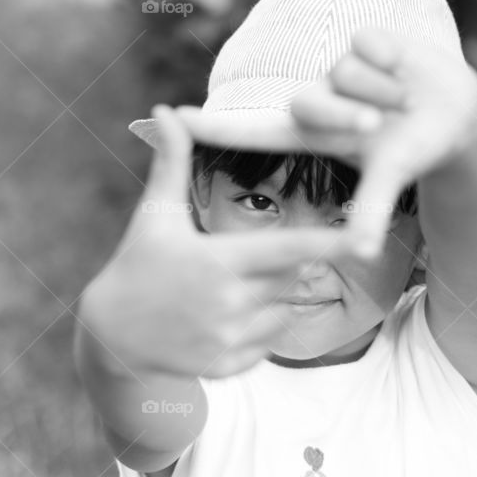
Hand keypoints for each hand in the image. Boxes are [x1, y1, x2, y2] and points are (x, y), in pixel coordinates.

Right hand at [79, 105, 356, 378]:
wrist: (111, 335)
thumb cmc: (136, 264)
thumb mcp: (154, 214)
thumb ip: (171, 162)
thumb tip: (165, 110)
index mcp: (217, 262)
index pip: (289, 250)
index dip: (330, 243)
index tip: (366, 237)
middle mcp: (228, 303)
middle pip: (289, 278)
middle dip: (276, 265)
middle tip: (240, 260)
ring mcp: (227, 339)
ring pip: (282, 311)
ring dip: (270, 298)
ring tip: (227, 290)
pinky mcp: (226, 366)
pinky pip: (266, 344)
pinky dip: (256, 330)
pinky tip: (220, 320)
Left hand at [176, 27, 476, 256]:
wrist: (455, 113)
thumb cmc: (413, 149)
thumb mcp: (391, 178)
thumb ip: (373, 212)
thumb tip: (362, 254)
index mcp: (310, 132)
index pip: (251, 129)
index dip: (212, 125)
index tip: (169, 117)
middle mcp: (318, 98)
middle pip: (312, 102)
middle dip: (351, 116)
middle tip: (380, 125)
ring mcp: (338, 69)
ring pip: (346, 72)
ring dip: (384, 91)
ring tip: (403, 102)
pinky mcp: (362, 39)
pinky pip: (370, 44)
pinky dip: (395, 60)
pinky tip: (406, 69)